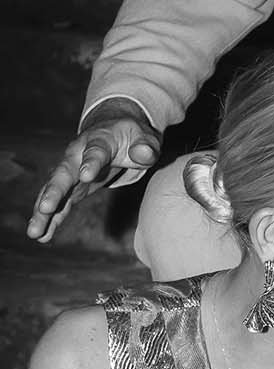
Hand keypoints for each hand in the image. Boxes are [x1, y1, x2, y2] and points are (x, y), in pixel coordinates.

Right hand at [29, 108, 162, 241]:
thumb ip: (145, 147)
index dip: (90, 163)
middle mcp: (78, 156)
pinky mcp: (72, 189)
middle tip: (46, 208)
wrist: (114, 132)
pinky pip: (59, 205)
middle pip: (64, 173)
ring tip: (34, 232)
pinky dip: (51, 220)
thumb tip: (144, 154)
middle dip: (54, 191)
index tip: (85, 176)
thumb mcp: (144, 138)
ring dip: (43, 211)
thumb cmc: (132, 137)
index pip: (95, 151)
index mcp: (99, 140)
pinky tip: (42, 236)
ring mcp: (72, 173)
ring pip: (54, 191)